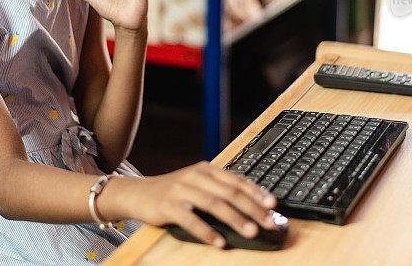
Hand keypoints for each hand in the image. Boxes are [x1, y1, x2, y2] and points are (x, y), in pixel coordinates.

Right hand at [124, 162, 277, 247]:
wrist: (138, 193)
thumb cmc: (173, 192)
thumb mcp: (198, 184)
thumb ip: (220, 190)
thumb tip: (251, 207)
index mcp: (207, 170)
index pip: (237, 180)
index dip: (257, 192)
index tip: (273, 205)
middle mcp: (196, 177)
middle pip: (230, 192)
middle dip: (253, 208)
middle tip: (269, 222)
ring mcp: (182, 190)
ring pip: (214, 204)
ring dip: (235, 219)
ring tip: (251, 231)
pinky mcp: (169, 206)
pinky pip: (191, 220)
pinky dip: (206, 231)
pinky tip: (219, 242)